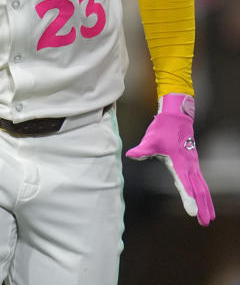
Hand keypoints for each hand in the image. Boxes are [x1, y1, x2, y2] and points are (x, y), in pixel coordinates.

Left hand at [126, 93, 214, 225]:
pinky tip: (205, 200)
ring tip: (209, 217)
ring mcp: (193, 165)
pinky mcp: (193, 163)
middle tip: (205, 223)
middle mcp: (189, 166)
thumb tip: (131, 155)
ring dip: (206, 202)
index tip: (193, 213)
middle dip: (202, 207)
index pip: (184, 185)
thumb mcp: (150, 140)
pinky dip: (204, 193)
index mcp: (179, 163)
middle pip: (199, 190)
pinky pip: (201, 181)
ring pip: (202, 187)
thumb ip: (142, 150)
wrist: (176, 117)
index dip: (188, 199)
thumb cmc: (162, 129)